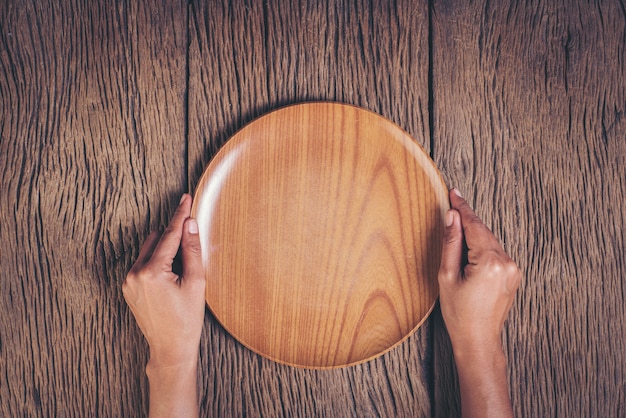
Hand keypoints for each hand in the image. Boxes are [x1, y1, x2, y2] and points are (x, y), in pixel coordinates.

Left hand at [123, 194, 204, 417]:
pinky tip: (170, 280)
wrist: (170, 347)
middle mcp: (135, 274)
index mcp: (152, 272)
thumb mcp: (196, 282)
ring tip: (180, 275)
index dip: (180, 216)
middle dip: (174, 239)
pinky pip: (143, 264)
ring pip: (149, 251)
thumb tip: (190, 224)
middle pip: (158, 240)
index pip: (170, 235)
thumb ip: (192, 250)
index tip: (185, 199)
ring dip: (165, 252)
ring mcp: (128, 281)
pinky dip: (157, 263)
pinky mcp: (128, 288)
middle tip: (191, 249)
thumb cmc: (186, 319)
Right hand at [437, 188, 520, 417]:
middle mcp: (506, 262)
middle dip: (467, 219)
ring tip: (457, 228)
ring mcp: (513, 269)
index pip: (474, 225)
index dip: (462, 208)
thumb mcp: (447, 276)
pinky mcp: (514, 275)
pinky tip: (470, 248)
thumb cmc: (459, 313)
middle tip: (452, 204)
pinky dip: (483, 246)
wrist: (478, 339)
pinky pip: (496, 252)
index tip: (454, 193)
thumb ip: (451, 243)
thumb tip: (452, 217)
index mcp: (489, 262)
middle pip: (483, 231)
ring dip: (475, 233)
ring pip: (490, 241)